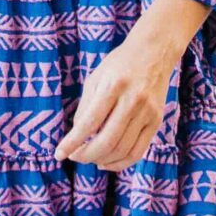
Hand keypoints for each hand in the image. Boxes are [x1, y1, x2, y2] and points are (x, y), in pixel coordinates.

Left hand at [53, 28, 179, 172]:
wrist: (155, 52)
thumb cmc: (119, 64)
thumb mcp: (96, 77)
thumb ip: (85, 106)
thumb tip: (76, 135)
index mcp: (113, 86)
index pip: (90, 122)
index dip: (73, 142)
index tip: (59, 154)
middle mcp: (133, 100)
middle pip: (107, 140)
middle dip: (86, 155)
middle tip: (74, 158)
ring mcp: (147, 112)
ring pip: (122, 149)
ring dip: (101, 160)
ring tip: (89, 159)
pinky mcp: (157, 121)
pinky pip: (138, 151)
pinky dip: (120, 163)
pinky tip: (107, 162)